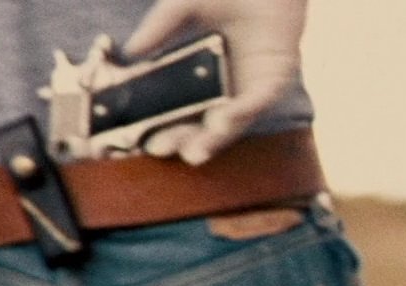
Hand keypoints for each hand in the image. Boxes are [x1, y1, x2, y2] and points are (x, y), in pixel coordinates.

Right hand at [124, 0, 306, 164]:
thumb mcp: (185, 7)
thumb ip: (159, 29)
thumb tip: (129, 52)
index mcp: (204, 76)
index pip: (181, 111)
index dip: (163, 127)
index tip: (142, 138)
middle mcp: (228, 88)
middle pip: (205, 125)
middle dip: (185, 141)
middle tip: (162, 149)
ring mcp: (253, 88)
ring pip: (233, 123)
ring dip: (213, 139)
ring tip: (192, 152)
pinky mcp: (276, 80)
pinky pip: (258, 103)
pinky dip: (241, 113)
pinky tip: (223, 120)